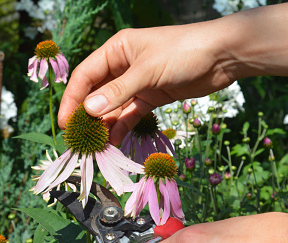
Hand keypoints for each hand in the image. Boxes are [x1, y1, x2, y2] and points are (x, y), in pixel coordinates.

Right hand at [58, 22, 235, 144]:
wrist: (222, 56)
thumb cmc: (183, 52)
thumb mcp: (147, 71)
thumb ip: (118, 93)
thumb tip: (89, 111)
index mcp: (116, 50)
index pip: (85, 76)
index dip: (72, 99)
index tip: (65, 123)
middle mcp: (123, 66)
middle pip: (97, 94)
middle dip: (87, 117)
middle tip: (79, 139)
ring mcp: (137, 83)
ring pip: (113, 107)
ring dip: (105, 125)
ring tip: (97, 146)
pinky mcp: (151, 97)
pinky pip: (131, 115)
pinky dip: (123, 127)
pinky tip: (115, 142)